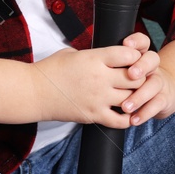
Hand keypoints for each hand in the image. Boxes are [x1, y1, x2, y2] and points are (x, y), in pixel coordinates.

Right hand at [31, 31, 155, 128]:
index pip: (130, 55)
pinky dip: (127, 118)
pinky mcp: (93, 115)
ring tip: (131, 96)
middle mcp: (100, 78)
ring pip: (131, 99)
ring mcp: (98, 98)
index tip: (133, 60)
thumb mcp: (73, 52)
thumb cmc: (51, 70)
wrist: (34, 92)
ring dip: (134, 97)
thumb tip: (108, 56)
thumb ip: (94, 54)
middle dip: (140, 78)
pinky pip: (120, 121)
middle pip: (136, 78)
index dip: (136, 57)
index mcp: (95, 58)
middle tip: (137, 79)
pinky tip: (126, 113)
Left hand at [115, 31, 174, 124]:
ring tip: (125, 106)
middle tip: (131, 74)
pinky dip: (145, 113)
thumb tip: (75, 55)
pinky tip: (134, 119)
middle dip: (141, 66)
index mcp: (141, 56)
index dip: (136, 41)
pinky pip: (157, 105)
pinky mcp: (163, 99)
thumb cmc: (134, 80)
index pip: (142, 42)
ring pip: (153, 84)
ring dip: (139, 96)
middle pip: (152, 59)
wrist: (165, 93)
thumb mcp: (124, 68)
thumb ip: (106, 62)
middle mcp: (152, 67)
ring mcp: (158, 83)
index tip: (126, 44)